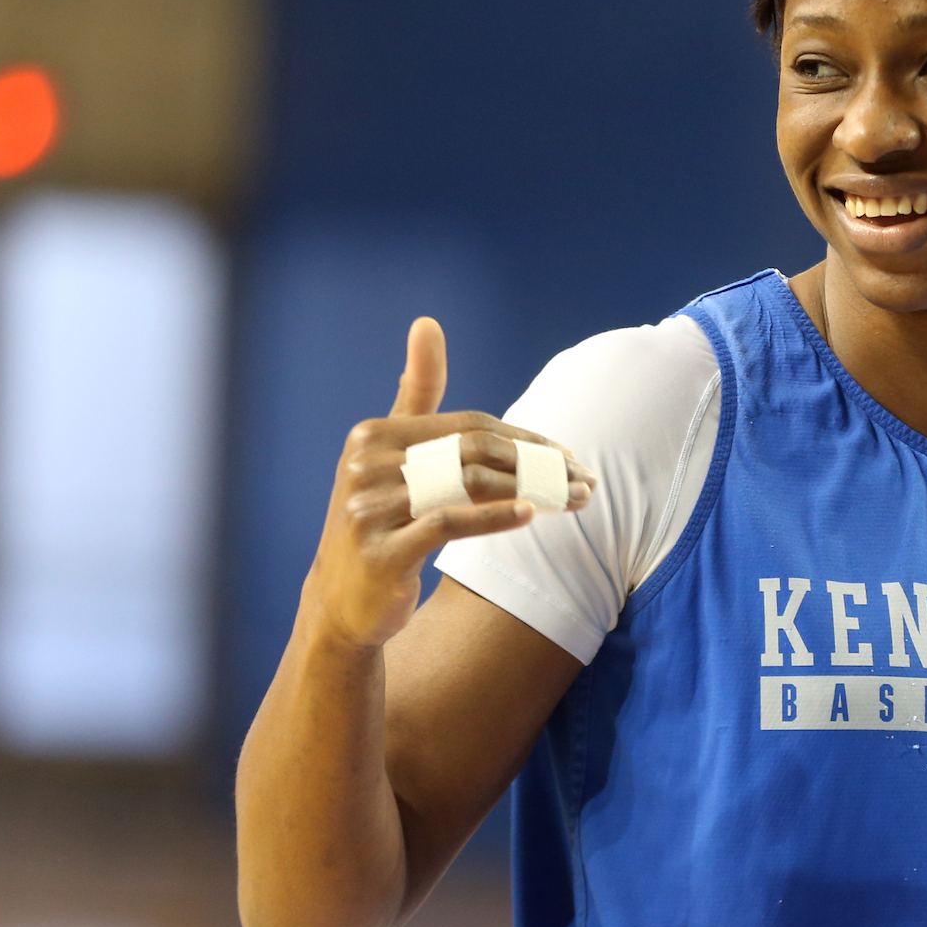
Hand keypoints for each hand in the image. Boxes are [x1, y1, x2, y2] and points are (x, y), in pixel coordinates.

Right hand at [303, 317, 592, 650]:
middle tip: (585, 481)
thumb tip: (427, 323)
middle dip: (538, 465)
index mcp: (373, 435)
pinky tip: (531, 515)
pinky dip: (494, 517)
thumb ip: (416, 394)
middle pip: (474, 452)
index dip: (525, 439)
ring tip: (574, 501)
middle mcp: (365, 466)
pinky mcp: (381, 551)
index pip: (469, 426)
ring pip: (469, 486)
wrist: (342, 603)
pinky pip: (449, 524)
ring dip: (532, 491)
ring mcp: (369, 509)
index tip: (570, 457)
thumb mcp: (392, 456)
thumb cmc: (381, 522)